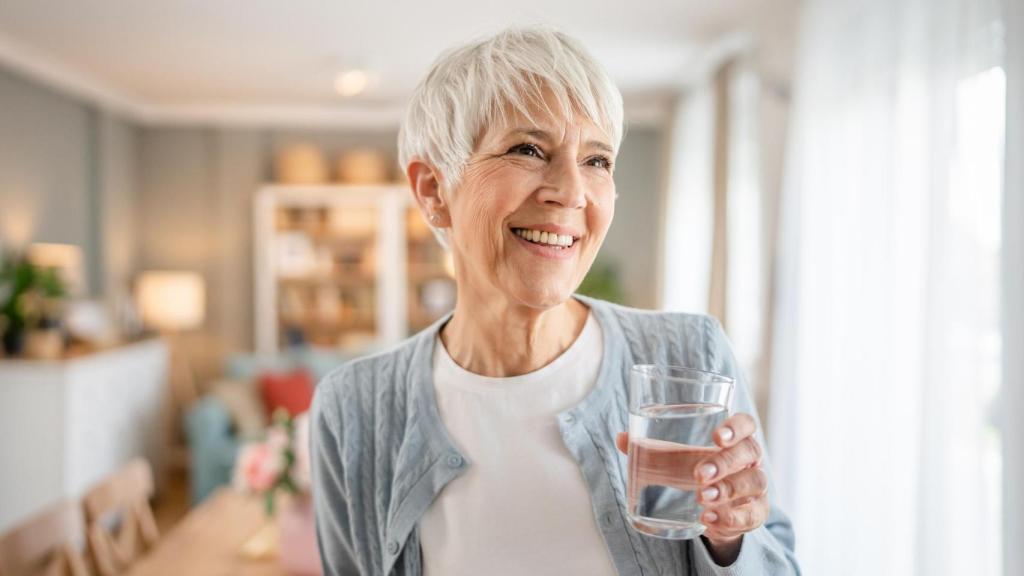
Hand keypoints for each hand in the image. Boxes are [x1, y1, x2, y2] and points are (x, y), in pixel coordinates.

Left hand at [615, 413, 767, 564]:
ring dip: (728, 490)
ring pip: (755, 482)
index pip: (747, 424)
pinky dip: (731, 518)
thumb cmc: (695, 474)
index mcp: (734, 439)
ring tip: (702, 497)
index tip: (716, 437)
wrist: (713, 512)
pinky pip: (751, 515)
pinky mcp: (755, 513)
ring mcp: (756, 487)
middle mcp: (751, 460)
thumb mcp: (675, 461)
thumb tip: (622, 438)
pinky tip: (709, 519)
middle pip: (750, 452)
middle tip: (698, 474)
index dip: (736, 427)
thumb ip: (651, 450)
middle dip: (725, 462)